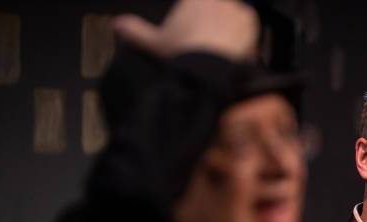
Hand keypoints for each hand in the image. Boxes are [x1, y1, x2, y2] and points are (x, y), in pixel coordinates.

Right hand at [112, 0, 259, 60]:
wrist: (209, 70)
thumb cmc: (181, 54)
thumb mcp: (155, 44)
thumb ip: (136, 32)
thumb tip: (116, 25)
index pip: (196, 4)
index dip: (195, 17)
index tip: (195, 27)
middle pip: (215, 7)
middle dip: (213, 20)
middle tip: (208, 41)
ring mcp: (234, 8)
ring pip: (233, 15)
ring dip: (229, 28)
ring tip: (222, 49)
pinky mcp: (250, 22)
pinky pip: (249, 27)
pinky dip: (245, 37)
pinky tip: (236, 51)